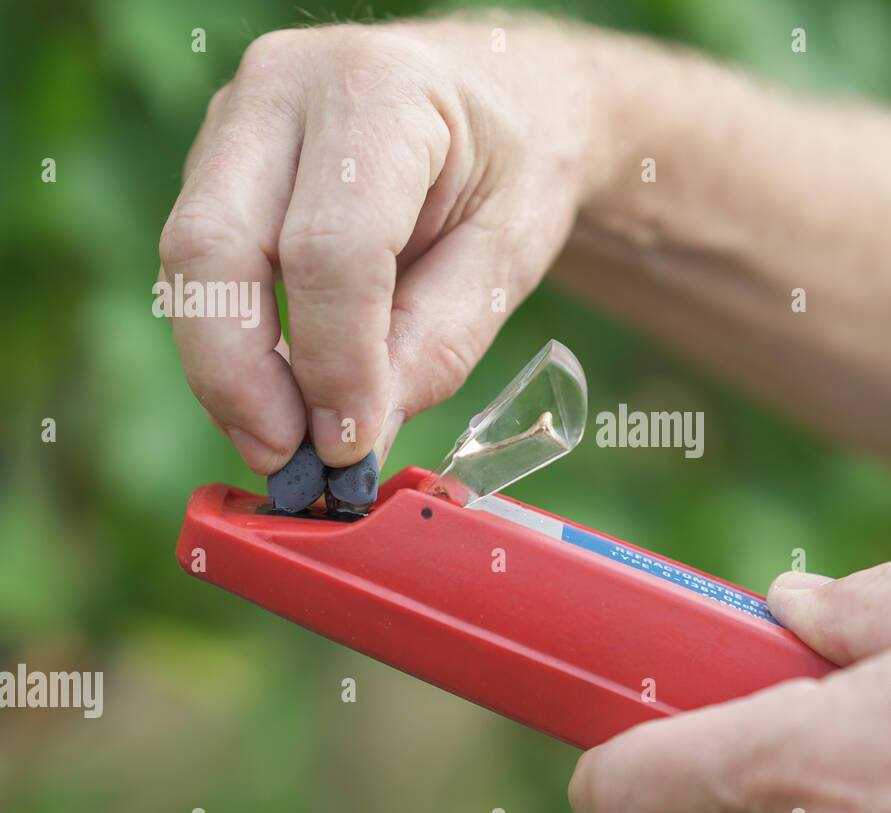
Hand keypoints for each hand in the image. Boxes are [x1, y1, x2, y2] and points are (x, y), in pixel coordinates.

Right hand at [159, 15, 610, 470]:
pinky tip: (277, 394)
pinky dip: (232, 342)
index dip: (333, 362)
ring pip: (191, 259)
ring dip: (227, 369)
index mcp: (380, 94)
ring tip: (285, 443)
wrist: (499, 102)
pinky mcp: (216, 160)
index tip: (349, 446)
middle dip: (240, 374)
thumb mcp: (506, 258)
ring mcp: (238, 118)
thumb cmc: (513, 170)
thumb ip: (434, 343)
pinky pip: (202, 264)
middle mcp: (286, 88)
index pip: (330, 249)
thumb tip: (355, 435)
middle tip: (286, 460)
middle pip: (215, 246)